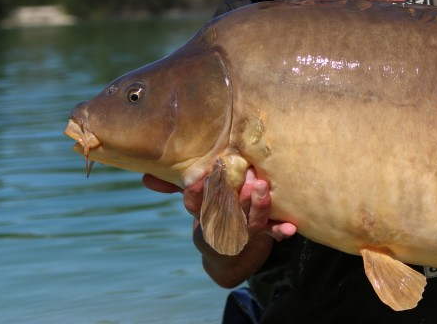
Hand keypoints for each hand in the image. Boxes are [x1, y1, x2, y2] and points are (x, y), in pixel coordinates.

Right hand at [141, 171, 295, 240]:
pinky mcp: (262, 238)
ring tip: (263, 189)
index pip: (195, 206)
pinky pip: (272, 235)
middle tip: (243, 176)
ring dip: (256, 207)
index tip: (198, 180)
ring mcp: (242, 234)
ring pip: (249, 222)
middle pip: (225, 213)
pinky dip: (281, 231)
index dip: (196, 195)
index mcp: (203, 216)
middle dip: (233, 197)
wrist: (230, 259)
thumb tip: (145, 176)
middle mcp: (222, 227)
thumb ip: (175, 187)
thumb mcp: (196, 204)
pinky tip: (291, 228)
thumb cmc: (213, 216)